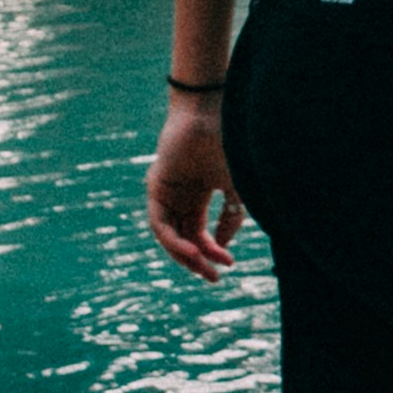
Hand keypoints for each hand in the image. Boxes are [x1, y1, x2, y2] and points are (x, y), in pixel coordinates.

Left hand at [147, 99, 242, 279]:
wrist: (213, 114)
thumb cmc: (227, 144)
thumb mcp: (237, 189)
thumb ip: (232, 218)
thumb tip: (221, 248)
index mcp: (199, 196)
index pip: (200, 234)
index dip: (214, 251)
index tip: (231, 264)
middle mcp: (180, 197)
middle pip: (184, 239)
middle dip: (198, 261)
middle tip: (214, 278)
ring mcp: (166, 193)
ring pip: (169, 236)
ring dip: (185, 255)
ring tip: (203, 266)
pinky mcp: (155, 188)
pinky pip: (159, 224)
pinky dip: (173, 241)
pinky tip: (191, 250)